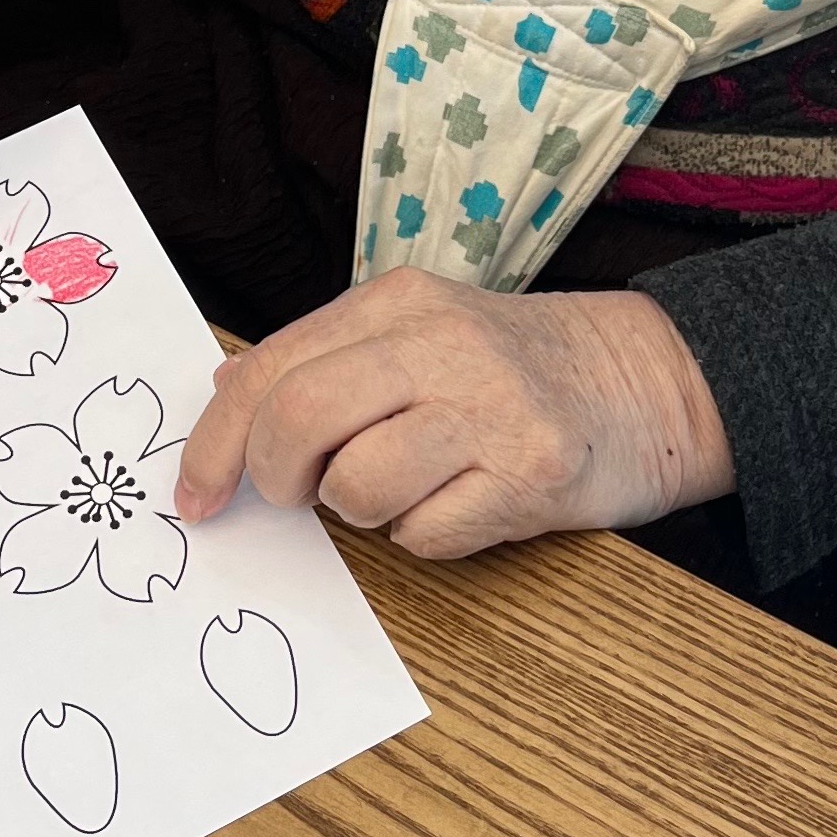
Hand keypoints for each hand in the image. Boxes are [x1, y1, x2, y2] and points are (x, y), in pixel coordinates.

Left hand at [173, 270, 733, 558]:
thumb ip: (321, 357)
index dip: (216, 443)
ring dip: (361, 511)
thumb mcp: (411, 332)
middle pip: (299, 417)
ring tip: (405, 486)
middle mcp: (440, 341)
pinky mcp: (531, 472)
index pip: (271, 368)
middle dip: (276, 477)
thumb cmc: (504, 367)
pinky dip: (426, 536)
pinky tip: (463, 501)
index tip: (196, 495)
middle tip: (297, 494)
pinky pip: (426, 535)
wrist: (640, 380)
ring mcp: (489, 405)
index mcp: (396, 300)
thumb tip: (223, 398)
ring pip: (357, 486)